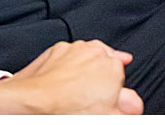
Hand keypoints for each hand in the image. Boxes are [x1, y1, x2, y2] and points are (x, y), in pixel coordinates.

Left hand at [0, 39, 139, 113]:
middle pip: (106, 64)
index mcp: (113, 67)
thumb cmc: (64, 109)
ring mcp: (76, 49)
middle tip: (94, 95)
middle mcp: (96, 52)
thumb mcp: (106, 116)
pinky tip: (62, 81)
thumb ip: (127, 109)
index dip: (114, 93)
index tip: (107, 102)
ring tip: (77, 89)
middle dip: (102, 78)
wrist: (29, 103)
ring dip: (86, 68)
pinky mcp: (57, 49)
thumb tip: (135, 107)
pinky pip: (68, 55)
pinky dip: (67, 65)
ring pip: (88, 56)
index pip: (121, 78)